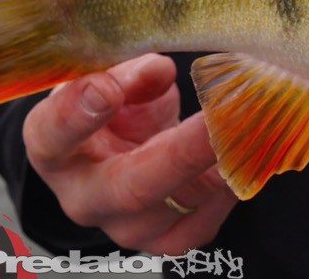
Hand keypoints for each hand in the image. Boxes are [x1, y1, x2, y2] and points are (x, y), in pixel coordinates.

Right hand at [23, 54, 236, 254]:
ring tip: (255, 122)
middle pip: (130, 186)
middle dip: (182, 151)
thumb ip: (129, 70)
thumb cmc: (115, 106)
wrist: (125, 149)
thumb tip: (156, 71)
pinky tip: (252, 148)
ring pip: (180, 205)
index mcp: (54, 147)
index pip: (53, 135)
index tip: (106, 89)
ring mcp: (127, 226)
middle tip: (220, 116)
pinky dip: (235, 183)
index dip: (77, 113)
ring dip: (224, 163)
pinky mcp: (169, 239)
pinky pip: (207, 220)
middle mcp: (85, 197)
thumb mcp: (112, 74)